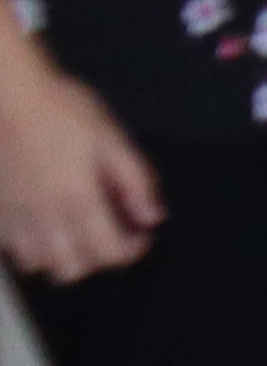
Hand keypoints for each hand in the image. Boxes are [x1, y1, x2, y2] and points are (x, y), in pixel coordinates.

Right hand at [0, 40, 164, 279]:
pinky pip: (10, 249)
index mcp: (78, 199)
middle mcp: (42, 217)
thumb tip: (152, 217)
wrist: (6, 96)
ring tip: (75, 233)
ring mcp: (11, 217)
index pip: (108, 253)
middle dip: (97, 259)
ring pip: (37, 264)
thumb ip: (136, 181)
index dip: (132, 250)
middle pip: (71, 269)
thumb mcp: (111, 137)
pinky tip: (42, 227)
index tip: (141, 234)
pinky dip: (29, 249)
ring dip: (61, 257)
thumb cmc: (62, 109)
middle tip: (109, 233)